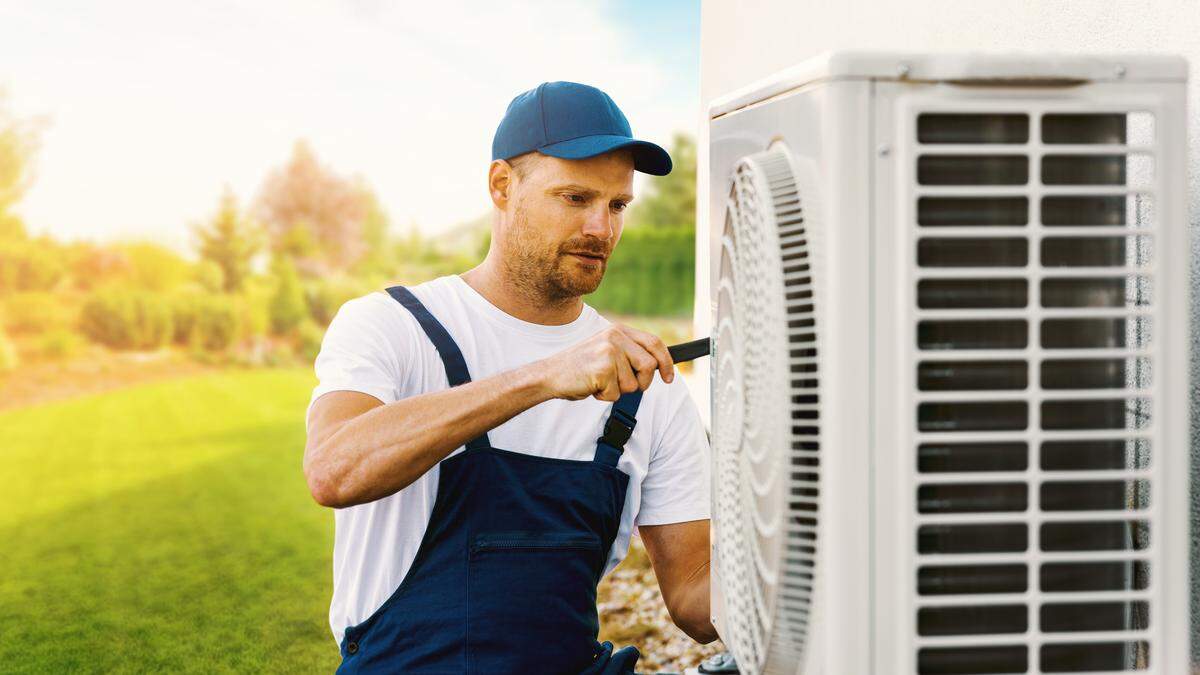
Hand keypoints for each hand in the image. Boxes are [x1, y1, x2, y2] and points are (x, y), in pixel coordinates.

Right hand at [538, 324, 674, 401]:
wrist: (550, 374)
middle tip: (622, 386)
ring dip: (618, 391)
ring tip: (600, 382)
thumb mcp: (606, 350)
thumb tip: (656, 365)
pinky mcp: (603, 369)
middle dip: (642, 382)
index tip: (669, 378)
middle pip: (649, 366)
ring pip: (634, 384)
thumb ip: (628, 353)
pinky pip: (616, 394)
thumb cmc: (579, 367)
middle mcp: (615, 337)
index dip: (666, 362)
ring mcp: (609, 352)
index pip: (654, 343)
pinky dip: (605, 397)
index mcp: (618, 330)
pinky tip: (591, 387)